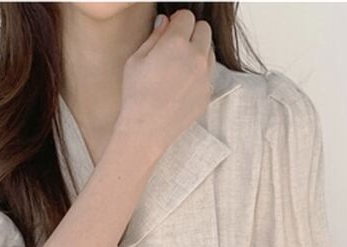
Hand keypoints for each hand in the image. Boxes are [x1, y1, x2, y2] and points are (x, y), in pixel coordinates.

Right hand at [116, 9, 215, 160]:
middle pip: (204, 29)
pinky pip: (209, 73)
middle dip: (191, 32)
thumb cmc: (136, 96)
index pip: (187, 17)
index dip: (177, 21)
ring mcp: (204, 76)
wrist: (146, 130)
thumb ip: (154, 37)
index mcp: (176, 44)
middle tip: (176, 46)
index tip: (171, 29)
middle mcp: (195, 57)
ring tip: (179, 66)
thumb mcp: (136, 60)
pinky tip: (183, 83)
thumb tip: (164, 22)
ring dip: (198, 51)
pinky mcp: (207, 93)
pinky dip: (199, 73)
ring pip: (209, 50)